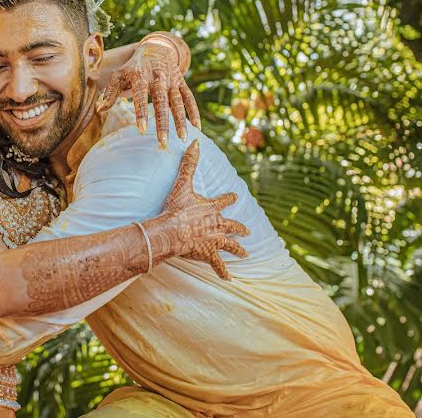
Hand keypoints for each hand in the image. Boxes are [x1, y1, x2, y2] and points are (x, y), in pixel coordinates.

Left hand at [99, 36, 199, 146]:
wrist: (156, 48)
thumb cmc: (133, 68)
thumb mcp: (120, 75)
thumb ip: (110, 92)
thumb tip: (100, 109)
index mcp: (140, 78)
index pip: (140, 96)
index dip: (141, 112)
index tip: (142, 129)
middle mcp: (158, 79)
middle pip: (161, 102)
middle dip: (163, 122)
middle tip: (163, 141)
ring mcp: (172, 81)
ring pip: (177, 102)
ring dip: (181, 120)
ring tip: (182, 138)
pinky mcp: (182, 83)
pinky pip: (189, 98)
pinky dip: (194, 111)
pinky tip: (197, 127)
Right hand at [154, 140, 248, 279]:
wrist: (173, 230)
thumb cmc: (177, 208)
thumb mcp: (183, 183)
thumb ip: (189, 163)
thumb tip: (195, 142)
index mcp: (212, 208)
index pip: (224, 200)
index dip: (229, 198)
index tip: (234, 196)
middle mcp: (218, 224)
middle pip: (232, 226)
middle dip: (240, 228)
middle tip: (248, 231)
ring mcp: (215, 241)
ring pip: (231, 246)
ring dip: (238, 249)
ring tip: (246, 253)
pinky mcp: (209, 254)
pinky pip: (219, 265)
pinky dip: (223, 271)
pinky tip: (229, 278)